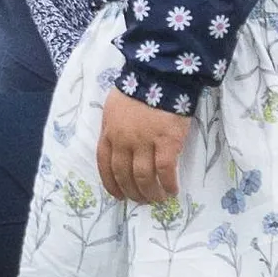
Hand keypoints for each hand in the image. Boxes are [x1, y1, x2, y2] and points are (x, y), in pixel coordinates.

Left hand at [96, 90, 188, 205]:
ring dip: (150, 193)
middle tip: (141, 200)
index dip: (111, 183)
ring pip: (144, 177)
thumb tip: (117, 147)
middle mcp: (124, 140)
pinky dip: (168, 184)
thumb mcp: (114, 108)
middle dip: (132, 192)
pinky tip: (172, 190)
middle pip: (124, 175)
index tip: (118, 195)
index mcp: (109, 131)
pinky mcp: (166, 142)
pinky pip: (165, 170)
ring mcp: (145, 142)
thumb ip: (113, 128)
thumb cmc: (137, 89)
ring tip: (157, 198)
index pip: (104, 164)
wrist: (159, 75)